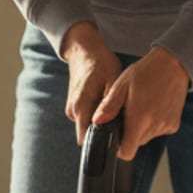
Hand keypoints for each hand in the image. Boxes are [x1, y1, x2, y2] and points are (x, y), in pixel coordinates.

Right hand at [59, 21, 120, 144]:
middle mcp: (73, 111)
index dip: (101, 143)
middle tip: (121, 123)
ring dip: (100, 124)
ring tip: (114, 110)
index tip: (116, 142)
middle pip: (88, 135)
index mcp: (81, 107)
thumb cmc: (99, 62)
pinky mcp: (74, 106)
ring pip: (88, 127)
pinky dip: (96, 117)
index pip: (86, 140)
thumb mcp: (113, 80)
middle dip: (104, 133)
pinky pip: (86, 119)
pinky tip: (107, 106)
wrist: (83, 49)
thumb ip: (113, 105)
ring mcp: (71, 109)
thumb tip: (119, 124)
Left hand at [93, 47, 189, 159]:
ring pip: (147, 137)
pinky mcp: (174, 125)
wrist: (174, 64)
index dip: (119, 148)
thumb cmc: (146, 72)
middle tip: (129, 112)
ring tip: (143, 106)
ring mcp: (166, 127)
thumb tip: (96, 122)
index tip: (117, 136)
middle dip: (130, 132)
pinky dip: (154, 123)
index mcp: (139, 119)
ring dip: (142, 127)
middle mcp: (154, 126)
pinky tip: (154, 106)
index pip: (127, 152)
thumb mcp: (121, 86)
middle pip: (136, 143)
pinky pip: (158, 131)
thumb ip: (108, 107)